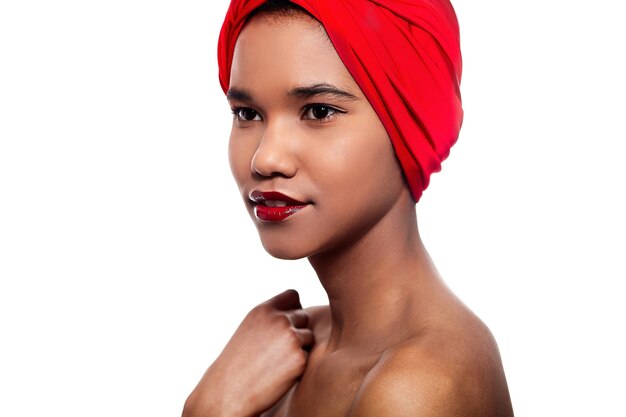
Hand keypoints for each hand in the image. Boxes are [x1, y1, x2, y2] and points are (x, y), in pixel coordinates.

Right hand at [183, 289, 313, 416]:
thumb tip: (300, 310)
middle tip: (277, 349)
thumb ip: (271, 317)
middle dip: (297, 330)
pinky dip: (298, 365)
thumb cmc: (238, 362)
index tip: (286, 323)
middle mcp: (278, 320)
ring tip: (276, 361)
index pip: (292, 295)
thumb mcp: (250, 329)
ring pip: (309, 336)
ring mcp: (291, 338)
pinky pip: (308, 356)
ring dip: (300, 348)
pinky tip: (279, 373)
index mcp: (264, 310)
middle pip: (304, 316)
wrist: (228, 392)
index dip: (294, 308)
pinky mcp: (299, 358)